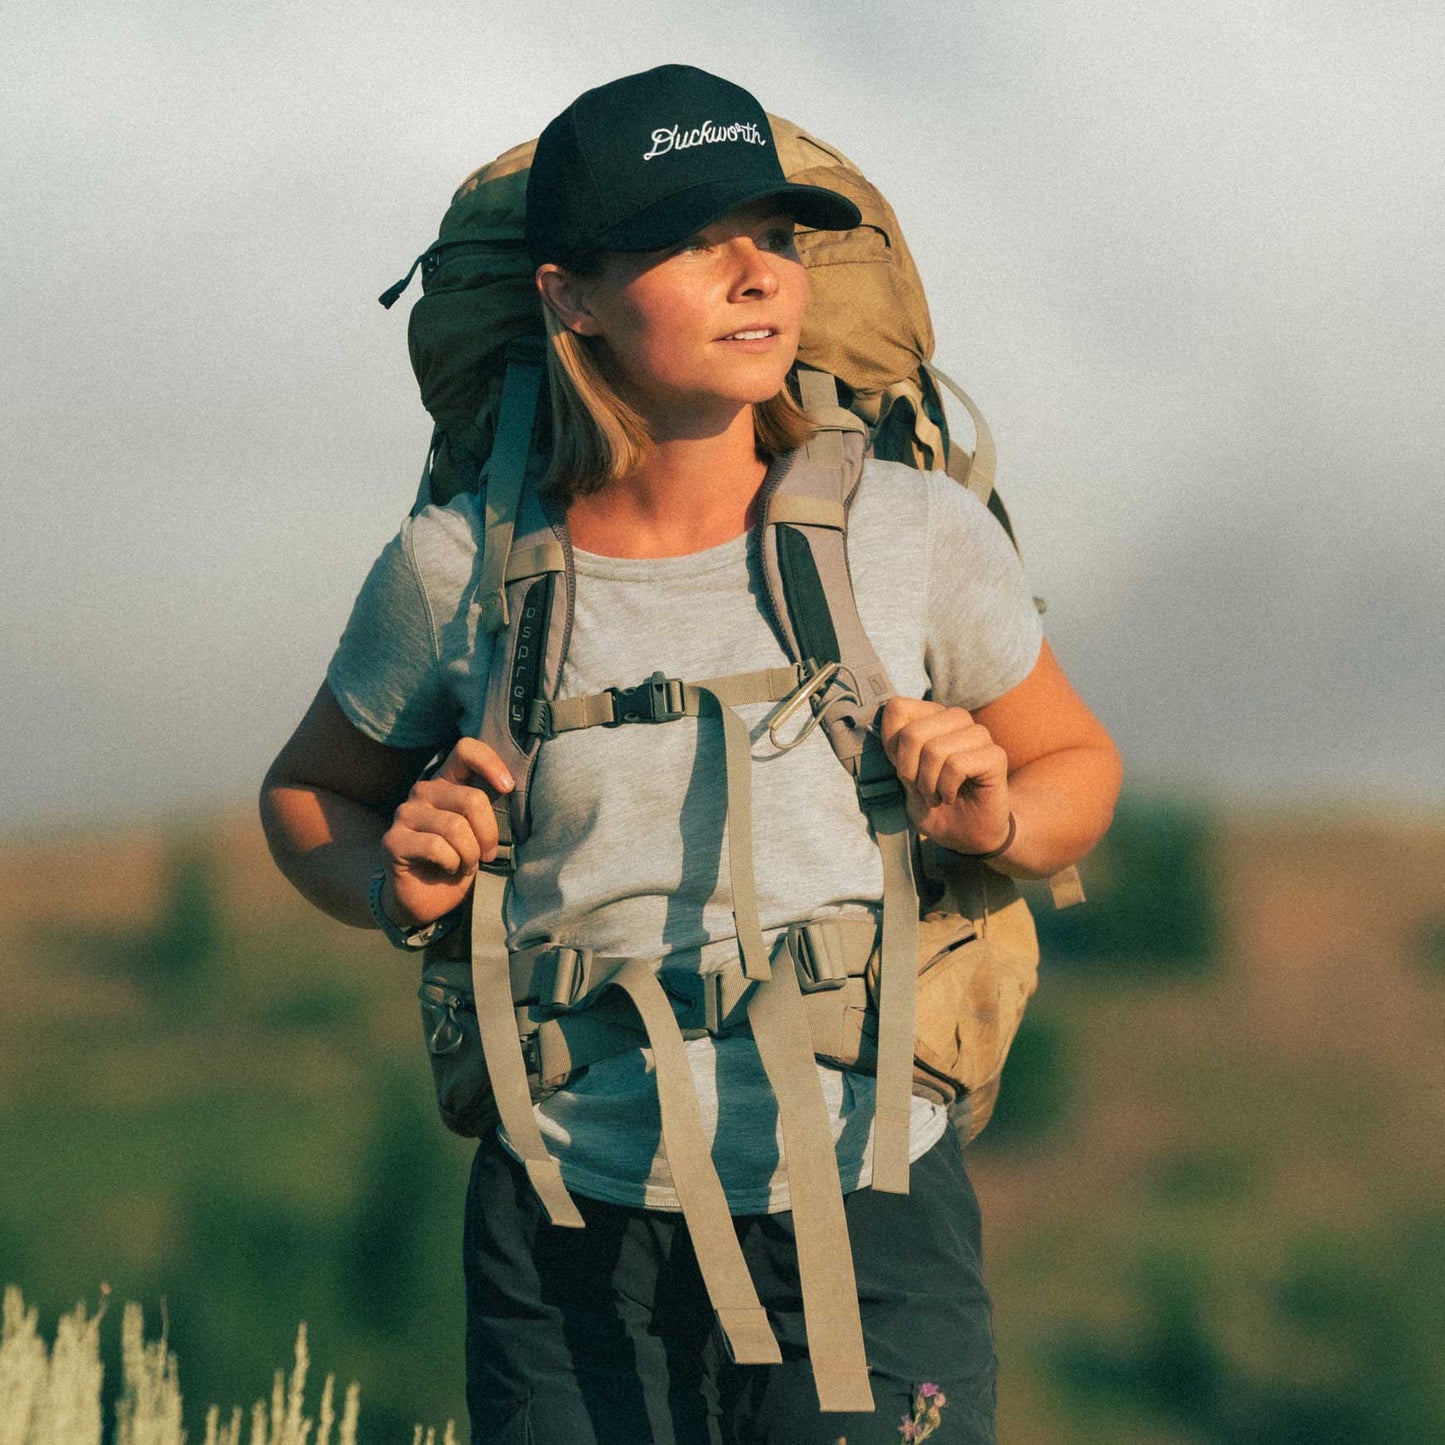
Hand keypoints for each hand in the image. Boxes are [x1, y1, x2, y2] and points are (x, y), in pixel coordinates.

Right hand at [379, 738, 514, 927]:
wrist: (427, 900)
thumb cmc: (459, 861)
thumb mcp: (480, 832)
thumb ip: (488, 809)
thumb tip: (510, 789)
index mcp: (447, 782)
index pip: (465, 750)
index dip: (490, 763)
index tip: (507, 788)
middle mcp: (423, 792)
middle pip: (472, 799)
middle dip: (488, 834)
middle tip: (486, 854)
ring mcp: (405, 814)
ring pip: (456, 827)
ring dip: (470, 854)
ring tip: (465, 864)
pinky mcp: (393, 840)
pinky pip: (437, 847)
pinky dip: (452, 863)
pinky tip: (448, 869)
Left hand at [876, 697, 1012, 854]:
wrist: (966, 834)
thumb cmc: (934, 803)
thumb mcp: (903, 775)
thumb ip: (895, 746)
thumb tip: (884, 714)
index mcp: (932, 717)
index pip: (897, 707)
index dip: (892, 744)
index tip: (904, 769)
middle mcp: (956, 719)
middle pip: (913, 731)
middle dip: (909, 770)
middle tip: (922, 788)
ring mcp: (978, 734)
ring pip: (935, 749)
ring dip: (929, 782)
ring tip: (936, 794)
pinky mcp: (995, 755)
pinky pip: (956, 765)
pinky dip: (946, 788)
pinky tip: (951, 796)